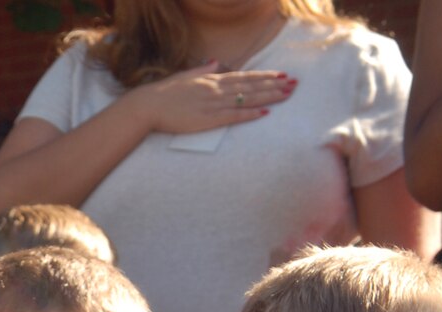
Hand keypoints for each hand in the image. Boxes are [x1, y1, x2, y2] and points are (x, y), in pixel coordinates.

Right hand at [126, 62, 294, 135]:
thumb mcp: (184, 77)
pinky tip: (264, 112)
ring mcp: (212, 104)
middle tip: (294, 83)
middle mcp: (215, 89)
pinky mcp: (207, 119)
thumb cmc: (163, 94)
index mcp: (211, 80)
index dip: (264, 76)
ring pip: (247, 98)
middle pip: (251, 86)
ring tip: (287, 94)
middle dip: (274, 84)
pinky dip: (250, 113)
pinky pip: (233, 115)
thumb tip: (215, 63)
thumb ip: (202, 71)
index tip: (281, 75)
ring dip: (269, 96)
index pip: (244, 77)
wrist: (147, 106)